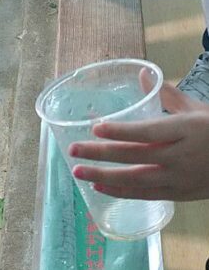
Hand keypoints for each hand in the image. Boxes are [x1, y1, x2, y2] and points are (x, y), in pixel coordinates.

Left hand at [68, 76, 208, 201]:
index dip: (121, 131)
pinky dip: (120, 192)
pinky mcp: (177, 195)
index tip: (96, 126)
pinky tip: (100, 187)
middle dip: (101, 154)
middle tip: (73, 151)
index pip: (148, 131)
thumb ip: (168, 95)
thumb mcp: (198, 110)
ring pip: (135, 180)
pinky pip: (144, 195)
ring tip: (79, 172)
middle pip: (134, 156)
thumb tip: (143, 74)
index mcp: (186, 130)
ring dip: (104, 177)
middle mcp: (180, 156)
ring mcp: (178, 179)